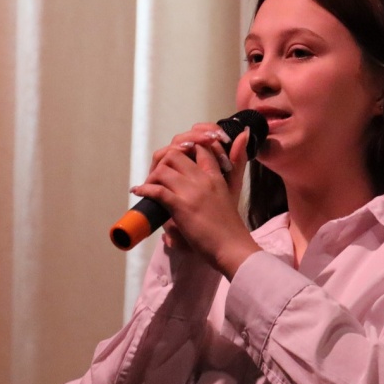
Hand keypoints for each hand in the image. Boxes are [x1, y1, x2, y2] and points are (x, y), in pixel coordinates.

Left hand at [130, 124, 260, 278]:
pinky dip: (144, 190)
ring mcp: (192, 192)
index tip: (173, 163)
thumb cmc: (231, 226)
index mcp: (216, 176)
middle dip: (162, 162)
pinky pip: (157, 190)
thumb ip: (235, 167)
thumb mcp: (233, 191)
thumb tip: (243, 135)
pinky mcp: (182, 207)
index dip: (183, 150)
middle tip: (157, 175)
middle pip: (176, 154)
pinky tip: (139, 192)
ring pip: (164, 169)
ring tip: (148, 186)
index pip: (199, 148)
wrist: (233, 247)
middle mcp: (204, 179)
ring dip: (152, 177)